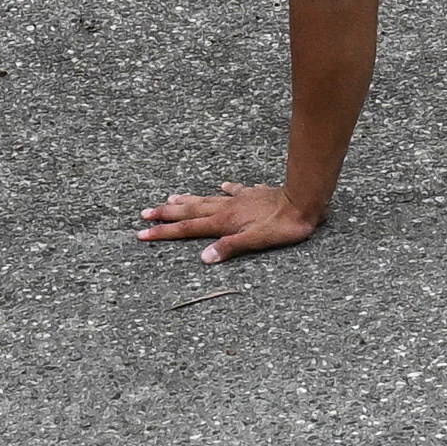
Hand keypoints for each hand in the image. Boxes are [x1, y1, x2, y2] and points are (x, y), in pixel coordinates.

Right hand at [138, 181, 322, 262]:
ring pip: (206, 200)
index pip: (188, 229)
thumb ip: (229, 248)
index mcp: (224, 222)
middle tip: (144, 214)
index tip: (143, 233)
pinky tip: (222, 186)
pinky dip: (225, 190)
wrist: (303, 200)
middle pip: (190, 212)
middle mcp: (227, 208)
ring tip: (171, 199)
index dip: (164, 232)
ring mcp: (239, 199)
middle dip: (166, 214)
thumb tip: (204, 258)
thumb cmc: (283, 225)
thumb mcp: (256, 241)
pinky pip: (234, 191)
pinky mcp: (253, 194)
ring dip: (187, 201)